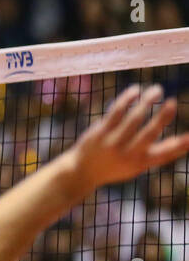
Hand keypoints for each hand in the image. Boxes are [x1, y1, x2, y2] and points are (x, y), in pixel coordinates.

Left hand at [68, 84, 188, 189]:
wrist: (82, 170)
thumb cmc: (116, 165)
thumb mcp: (137, 165)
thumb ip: (158, 153)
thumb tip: (186, 142)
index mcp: (140, 163)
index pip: (165, 154)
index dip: (180, 146)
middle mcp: (128, 153)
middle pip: (149, 133)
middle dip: (162, 117)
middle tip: (172, 102)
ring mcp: (113, 142)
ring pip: (133, 118)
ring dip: (147, 102)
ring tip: (157, 90)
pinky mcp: (100, 132)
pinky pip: (116, 112)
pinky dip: (127, 100)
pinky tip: (136, 90)